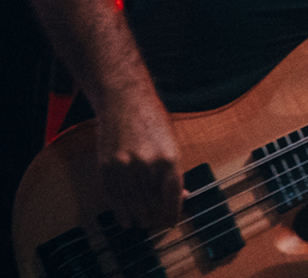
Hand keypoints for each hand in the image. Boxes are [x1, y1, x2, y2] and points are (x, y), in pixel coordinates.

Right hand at [97, 94, 182, 229]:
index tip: (171, 222)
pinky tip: (125, 219)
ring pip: (132, 204)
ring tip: (142, 224)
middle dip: (155, 217)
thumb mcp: (172, 143)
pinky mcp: (106, 168)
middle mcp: (147, 165)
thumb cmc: (153, 120)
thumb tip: (181, 197)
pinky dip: (120, 211)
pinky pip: (114, 197)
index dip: (172, 213)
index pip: (172, 197)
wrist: (124, 102)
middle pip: (152, 203)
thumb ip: (174, 171)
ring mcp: (125, 168)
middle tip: (156, 224)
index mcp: (169, 158)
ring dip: (138, 217)